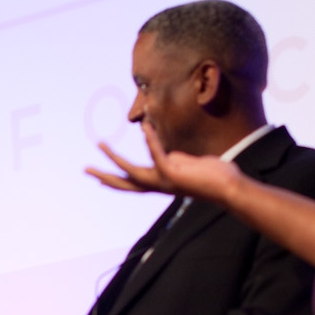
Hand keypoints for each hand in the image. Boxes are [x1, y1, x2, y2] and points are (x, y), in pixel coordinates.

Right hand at [89, 123, 240, 204]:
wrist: (229, 187)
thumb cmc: (213, 176)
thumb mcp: (187, 165)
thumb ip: (174, 159)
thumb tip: (169, 153)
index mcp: (161, 184)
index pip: (132, 183)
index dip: (115, 180)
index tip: (98, 178)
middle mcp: (159, 186)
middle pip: (125, 183)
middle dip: (104, 176)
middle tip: (85, 169)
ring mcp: (165, 181)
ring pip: (132, 171)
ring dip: (114, 157)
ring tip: (100, 143)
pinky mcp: (174, 173)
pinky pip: (157, 155)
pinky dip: (150, 140)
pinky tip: (145, 127)